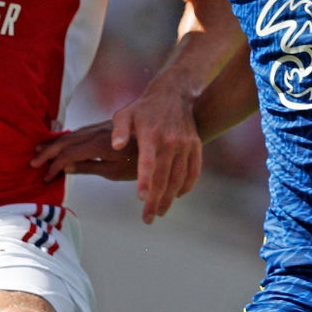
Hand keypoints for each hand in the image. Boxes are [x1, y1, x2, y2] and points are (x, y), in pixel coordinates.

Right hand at [33, 121, 137, 181]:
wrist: (161, 138)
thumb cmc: (141, 161)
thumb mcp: (116, 171)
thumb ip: (90, 167)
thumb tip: (66, 168)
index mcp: (98, 144)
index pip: (68, 154)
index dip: (54, 165)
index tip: (45, 177)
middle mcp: (96, 132)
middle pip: (65, 141)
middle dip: (48, 151)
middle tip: (32, 162)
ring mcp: (100, 127)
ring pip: (72, 134)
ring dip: (55, 143)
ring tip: (40, 150)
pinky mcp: (105, 127)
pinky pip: (80, 132)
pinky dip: (66, 139)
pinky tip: (62, 142)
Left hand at [109, 82, 203, 222]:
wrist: (174, 94)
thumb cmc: (143, 108)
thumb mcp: (125, 114)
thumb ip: (119, 131)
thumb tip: (115, 147)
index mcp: (151, 134)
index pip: (148, 162)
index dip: (145, 180)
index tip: (142, 198)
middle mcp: (170, 141)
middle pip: (164, 177)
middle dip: (155, 200)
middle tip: (147, 218)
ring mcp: (185, 144)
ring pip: (179, 178)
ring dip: (170, 198)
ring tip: (160, 211)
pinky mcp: (196, 146)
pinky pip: (194, 171)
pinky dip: (187, 186)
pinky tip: (177, 196)